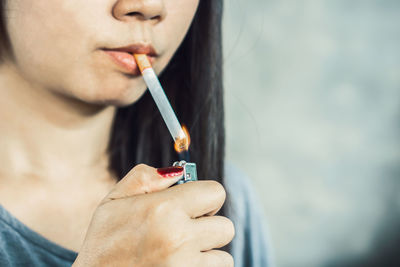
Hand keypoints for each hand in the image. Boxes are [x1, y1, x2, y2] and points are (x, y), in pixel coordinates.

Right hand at [72, 164, 234, 266]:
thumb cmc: (103, 245)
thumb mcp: (114, 201)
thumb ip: (144, 177)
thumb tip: (178, 171)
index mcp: (163, 208)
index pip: (216, 192)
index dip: (206, 196)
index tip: (195, 205)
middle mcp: (179, 237)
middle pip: (226, 226)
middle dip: (209, 227)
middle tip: (187, 230)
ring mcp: (185, 265)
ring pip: (223, 255)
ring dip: (206, 253)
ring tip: (180, 252)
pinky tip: (179, 265)